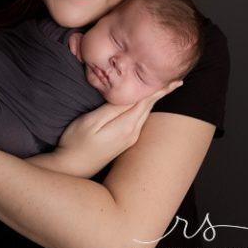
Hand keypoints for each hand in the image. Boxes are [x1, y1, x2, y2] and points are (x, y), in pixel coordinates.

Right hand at [52, 81, 182, 176]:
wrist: (71, 168)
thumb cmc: (76, 142)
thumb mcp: (91, 122)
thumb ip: (111, 109)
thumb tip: (129, 95)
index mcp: (126, 126)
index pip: (146, 102)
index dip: (159, 89)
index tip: (174, 79)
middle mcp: (132, 133)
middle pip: (149, 108)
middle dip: (161, 94)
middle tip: (176, 80)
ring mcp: (129, 139)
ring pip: (145, 114)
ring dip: (154, 101)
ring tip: (165, 88)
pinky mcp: (124, 142)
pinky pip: (139, 120)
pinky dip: (145, 108)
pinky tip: (145, 103)